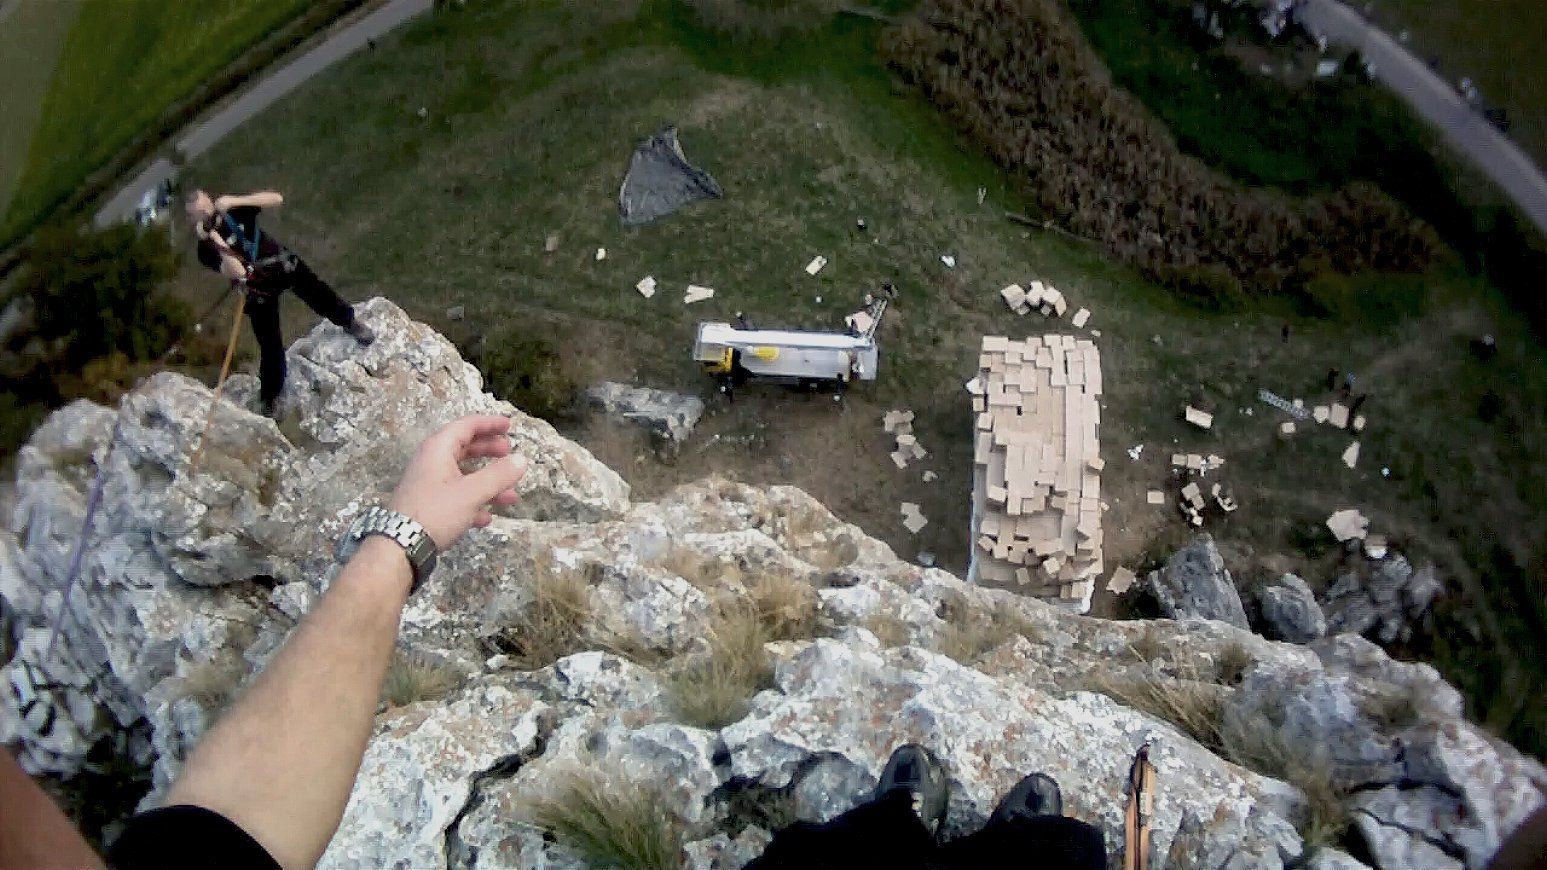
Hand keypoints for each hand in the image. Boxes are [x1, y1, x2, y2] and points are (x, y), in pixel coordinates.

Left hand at [387, 416, 526, 547]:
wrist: (399, 546)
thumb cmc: (436, 512)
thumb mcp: (471, 492)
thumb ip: (499, 475)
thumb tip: (522, 459)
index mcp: (438, 449)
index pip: (466, 426)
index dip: (489, 423)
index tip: (509, 425)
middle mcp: (432, 462)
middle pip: (464, 448)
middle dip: (489, 451)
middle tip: (509, 453)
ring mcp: (428, 484)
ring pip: (463, 475)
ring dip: (488, 483)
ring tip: (510, 495)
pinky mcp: (428, 505)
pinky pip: (455, 496)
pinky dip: (473, 502)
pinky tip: (487, 517)